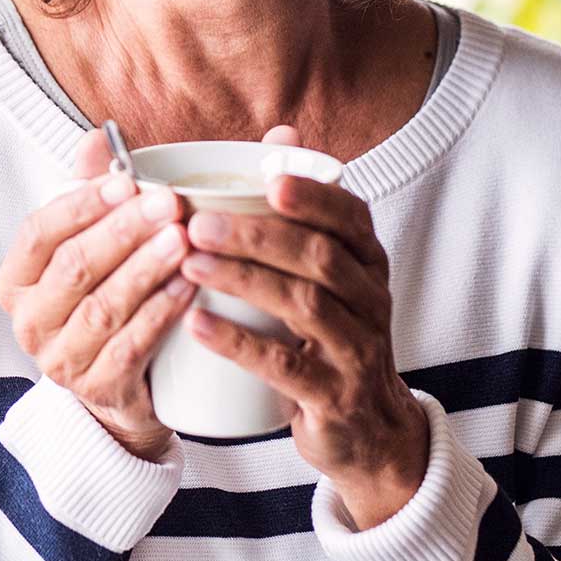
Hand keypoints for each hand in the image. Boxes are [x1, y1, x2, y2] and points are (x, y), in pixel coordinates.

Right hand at [0, 127, 195, 460]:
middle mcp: (30, 321)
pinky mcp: (98, 388)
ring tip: (183, 239)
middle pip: (74, 268)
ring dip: (146, 269)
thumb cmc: (101, 295)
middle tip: (168, 203)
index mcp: (17, 279)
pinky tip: (189, 286)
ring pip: (104, 307)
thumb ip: (89, 190)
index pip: (39, 233)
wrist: (118, 386)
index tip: (127, 180)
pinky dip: (161, 312)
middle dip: (123, 231)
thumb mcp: (88, 243)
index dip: (82, 204)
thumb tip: (96, 137)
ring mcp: (61, 360)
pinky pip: (131, 346)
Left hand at [179, 126, 428, 526]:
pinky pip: (287, 366)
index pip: (351, 216)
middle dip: (257, 235)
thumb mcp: (329, 272)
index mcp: (368, 261)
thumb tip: (280, 130)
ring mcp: (357, 351)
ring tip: (189, 264)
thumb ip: (302, 208)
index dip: (314, 195)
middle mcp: (371, 300)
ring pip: (304, 304)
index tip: (269, 177)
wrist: (369, 430)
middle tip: (197, 223)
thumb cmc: (332, 334)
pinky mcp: (335, 398)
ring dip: (243, 279)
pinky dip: (240, 343)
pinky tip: (198, 325)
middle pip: (319, 256)